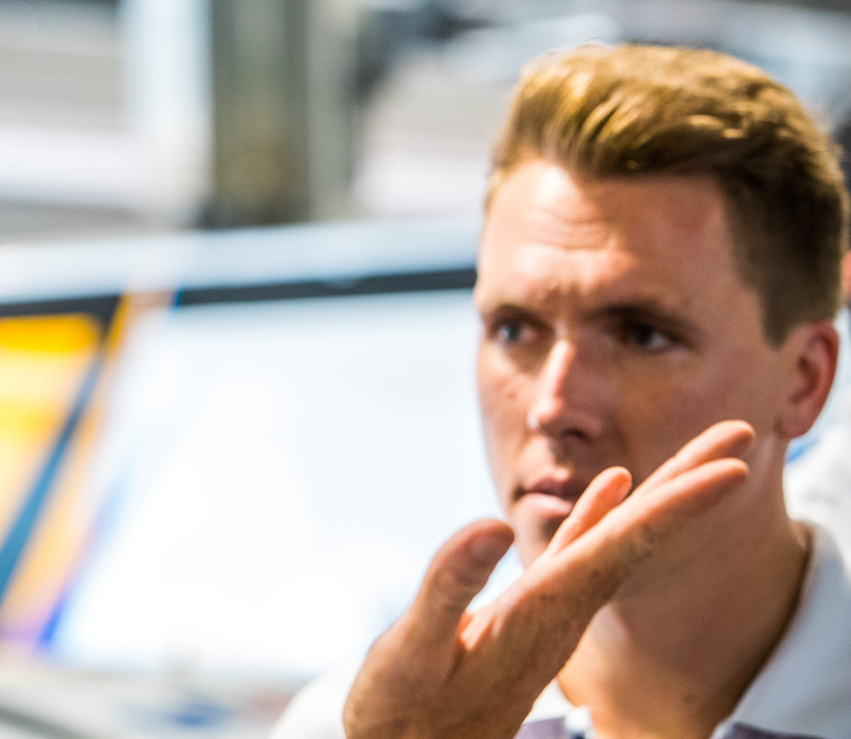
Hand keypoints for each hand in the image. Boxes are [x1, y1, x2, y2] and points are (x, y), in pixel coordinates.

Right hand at [341, 420, 753, 738]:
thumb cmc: (404, 714)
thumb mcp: (414, 651)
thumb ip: (450, 586)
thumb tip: (492, 522)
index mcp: (541, 613)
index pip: (621, 549)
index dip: (676, 507)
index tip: (732, 469)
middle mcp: (561, 610)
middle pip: (639, 538)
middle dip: (689, 485)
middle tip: (738, 432)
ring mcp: (551, 610)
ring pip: (620, 541)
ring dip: (661, 494)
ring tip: (703, 453)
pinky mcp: (530, 610)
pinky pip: (581, 552)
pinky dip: (602, 514)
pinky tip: (613, 487)